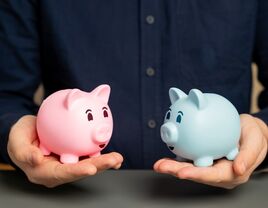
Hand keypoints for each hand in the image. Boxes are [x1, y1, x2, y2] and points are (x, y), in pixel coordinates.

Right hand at [7, 115, 122, 187]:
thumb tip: (36, 159)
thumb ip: (23, 152)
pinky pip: (89, 156)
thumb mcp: (16, 142)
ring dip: (104, 162)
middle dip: (99, 167)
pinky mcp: (74, 156)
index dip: (77, 171)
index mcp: (44, 172)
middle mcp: (59, 171)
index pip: (62, 173)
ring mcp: (68, 164)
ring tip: (117, 158)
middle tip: (114, 160)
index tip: (91, 167)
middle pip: (80, 170)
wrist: (29, 132)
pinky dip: (101, 155)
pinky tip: (113, 154)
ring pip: (88, 164)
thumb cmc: (21, 138)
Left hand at [154, 114, 267, 188]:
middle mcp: (218, 172)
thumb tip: (238, 169)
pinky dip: (177, 158)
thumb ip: (249, 156)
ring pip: (190, 167)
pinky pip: (189, 158)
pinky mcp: (204, 158)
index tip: (182, 172)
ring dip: (173, 166)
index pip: (212, 175)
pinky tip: (166, 155)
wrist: (249, 132)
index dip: (196, 175)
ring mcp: (210, 165)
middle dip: (177, 171)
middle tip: (161, 166)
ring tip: (159, 164)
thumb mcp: (257, 142)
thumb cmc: (254, 137)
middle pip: (196, 173)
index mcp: (231, 172)